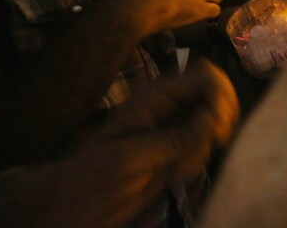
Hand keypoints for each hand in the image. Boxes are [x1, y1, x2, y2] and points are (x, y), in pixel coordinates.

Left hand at [0, 61, 239, 227]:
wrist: (66, 210)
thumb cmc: (88, 179)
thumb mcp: (130, 158)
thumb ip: (174, 139)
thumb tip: (214, 119)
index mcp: (155, 98)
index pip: (206, 76)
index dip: (220, 95)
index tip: (217, 126)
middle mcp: (168, 109)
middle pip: (216, 97)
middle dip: (218, 123)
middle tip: (208, 147)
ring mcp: (172, 132)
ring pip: (213, 126)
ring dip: (204, 149)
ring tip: (177, 170)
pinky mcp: (173, 156)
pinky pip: (201, 151)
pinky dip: (196, 164)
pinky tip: (174, 179)